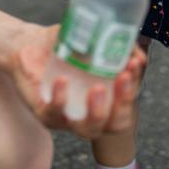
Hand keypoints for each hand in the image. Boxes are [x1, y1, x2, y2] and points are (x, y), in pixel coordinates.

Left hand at [7, 26, 144, 137]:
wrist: (30, 43)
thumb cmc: (66, 45)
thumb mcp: (94, 39)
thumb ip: (118, 45)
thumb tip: (137, 56)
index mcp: (103, 101)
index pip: (126, 107)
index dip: (132, 90)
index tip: (133, 65)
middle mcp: (88, 114)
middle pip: (113, 125)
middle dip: (122, 105)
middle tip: (123, 79)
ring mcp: (67, 117)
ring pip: (87, 129)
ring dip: (97, 112)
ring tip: (97, 88)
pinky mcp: (44, 112)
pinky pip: (54, 114)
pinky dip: (60, 99)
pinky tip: (62, 80)